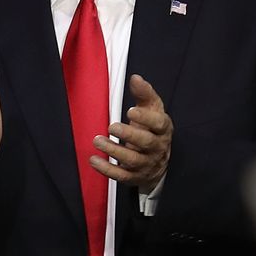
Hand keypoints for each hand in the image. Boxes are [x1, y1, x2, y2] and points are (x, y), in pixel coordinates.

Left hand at [92, 74, 171, 189]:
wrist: (158, 163)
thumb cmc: (152, 130)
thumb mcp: (152, 111)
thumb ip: (144, 94)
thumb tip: (135, 77)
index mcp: (163, 130)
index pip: (160, 124)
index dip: (146, 118)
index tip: (131, 111)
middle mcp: (157, 148)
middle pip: (147, 142)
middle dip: (129, 135)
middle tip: (111, 126)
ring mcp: (147, 164)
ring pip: (132, 160)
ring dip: (114, 151)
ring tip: (97, 140)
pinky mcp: (135, 177)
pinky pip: (121, 176)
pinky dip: (106, 169)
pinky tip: (93, 160)